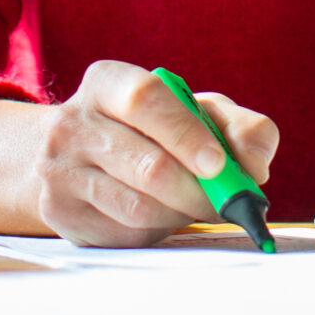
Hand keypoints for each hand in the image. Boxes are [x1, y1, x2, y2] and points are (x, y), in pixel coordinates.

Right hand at [26, 60, 278, 246]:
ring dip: (181, 213)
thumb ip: (238, 127)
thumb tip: (255, 166)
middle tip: (225, 201)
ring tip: (191, 204)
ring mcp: (59, 170)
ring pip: (139, 207)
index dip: (186, 133)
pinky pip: (125, 232)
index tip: (218, 164)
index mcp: (106, 82)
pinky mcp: (59, 213)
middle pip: (149, 166)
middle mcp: (72, 122)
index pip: (145, 99)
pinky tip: (158, 215)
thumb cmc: (150, 131)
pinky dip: (155, 230)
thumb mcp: (195, 112)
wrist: (76, 157)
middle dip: (199, 191)